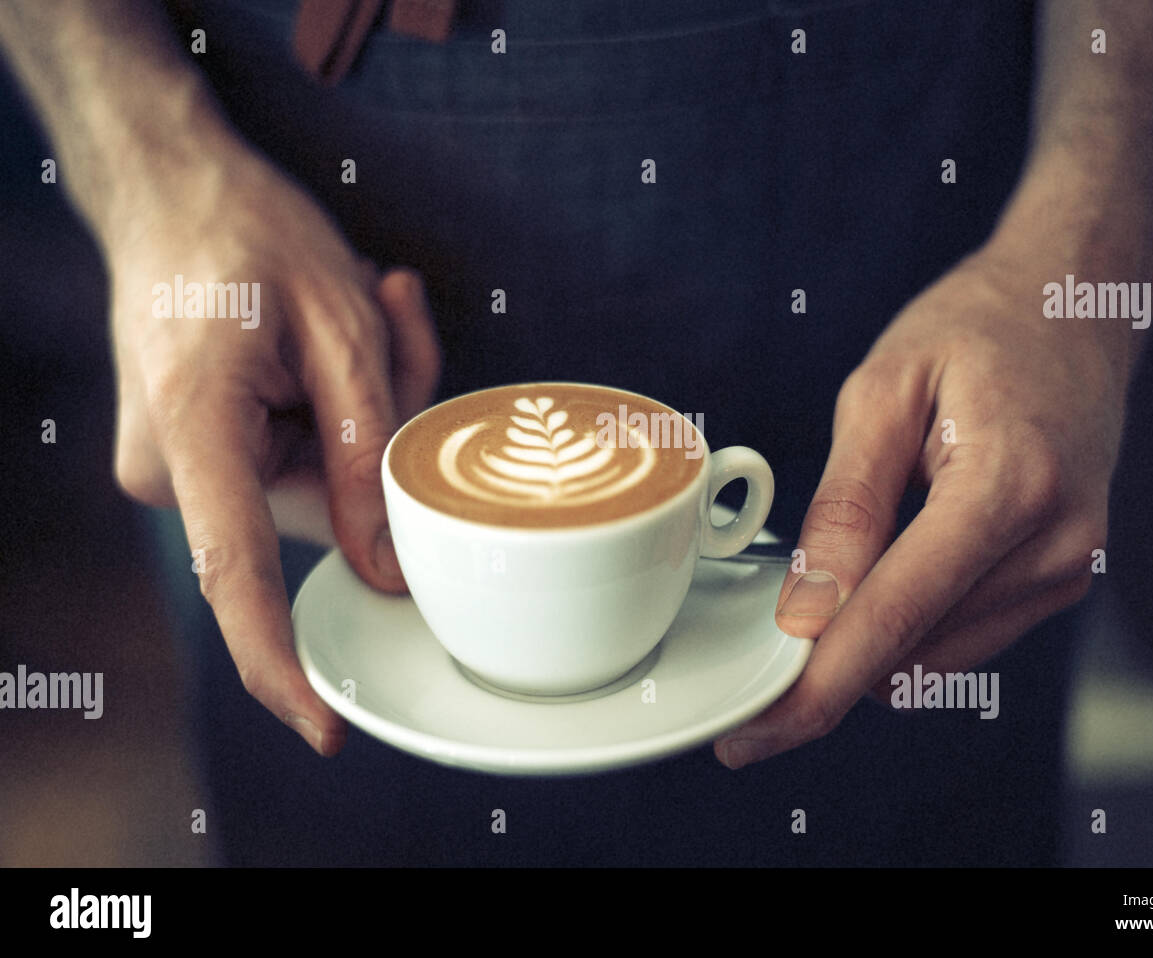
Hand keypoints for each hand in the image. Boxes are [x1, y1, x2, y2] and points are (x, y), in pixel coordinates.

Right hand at [108, 136, 438, 754]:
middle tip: (393, 322)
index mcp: (194, 429)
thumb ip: (366, 458)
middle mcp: (170, 466)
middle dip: (383, 440)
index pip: (237, 576)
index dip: (281, 663)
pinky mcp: (200, 457)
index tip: (324, 727)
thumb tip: (383, 573)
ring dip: (366, 413)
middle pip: (318, 510)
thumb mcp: (342, 329)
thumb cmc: (250, 234)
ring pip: (318, 484)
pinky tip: (341, 333)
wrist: (172, 188)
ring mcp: (178, 466)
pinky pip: (297, 463)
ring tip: (367, 311)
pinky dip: (338, 410)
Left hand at [715, 238, 1135, 768]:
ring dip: (871, 637)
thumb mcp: (883, 392)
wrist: (1074, 306)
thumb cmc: (977, 330)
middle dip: (830, 660)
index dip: (818, 686)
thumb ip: (846, 507)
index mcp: (1009, 488)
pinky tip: (893, 561)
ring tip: (855, 551)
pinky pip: (961, 637)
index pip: (895, 618)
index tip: (758, 732)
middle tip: (768, 636)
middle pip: (912, 651)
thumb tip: (806, 612)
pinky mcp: (1062, 582)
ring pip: (933, 658)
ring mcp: (1068, 571)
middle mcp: (1054, 546)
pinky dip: (908, 621)